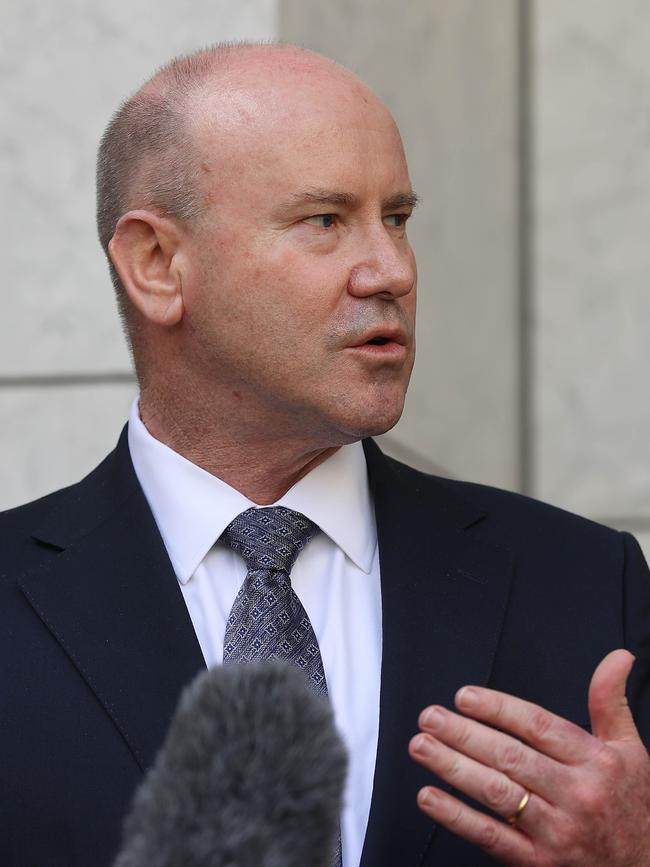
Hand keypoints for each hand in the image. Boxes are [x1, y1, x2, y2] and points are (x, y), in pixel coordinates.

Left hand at [409, 650, 649, 865]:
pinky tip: (429, 796)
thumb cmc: (631, 804)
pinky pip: (491, 837)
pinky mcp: (538, 864)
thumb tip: (617, 656)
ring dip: (453, 768)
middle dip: (464, 734)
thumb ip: (610, 701)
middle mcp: (575, 795)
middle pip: (510, 757)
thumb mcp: (629, 749)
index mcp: (594, 761)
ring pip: (496, 794)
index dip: (498, 708)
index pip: (538, 727)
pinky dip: (456, 817)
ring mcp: (555, 832)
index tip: (464, 696)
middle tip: (430, 717)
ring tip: (422, 747)